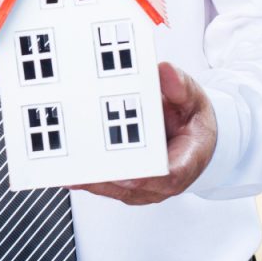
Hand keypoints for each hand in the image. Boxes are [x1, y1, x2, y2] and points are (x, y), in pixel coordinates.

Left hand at [70, 62, 217, 204]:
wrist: (194, 137)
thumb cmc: (193, 121)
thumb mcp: (193, 99)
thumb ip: (180, 87)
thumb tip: (165, 71)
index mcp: (186, 161)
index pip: (168, 176)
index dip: (145, 177)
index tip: (125, 171)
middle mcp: (163, 182)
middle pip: (132, 186)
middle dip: (106, 175)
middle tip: (83, 161)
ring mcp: (144, 188)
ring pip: (114, 189)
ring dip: (91, 179)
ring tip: (67, 166)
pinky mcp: (127, 187)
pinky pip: (106, 185)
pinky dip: (88, 177)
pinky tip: (67, 168)